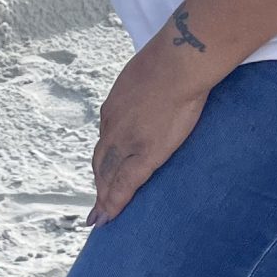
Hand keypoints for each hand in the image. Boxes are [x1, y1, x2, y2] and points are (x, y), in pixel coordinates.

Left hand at [89, 38, 213, 228]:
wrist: (179, 62)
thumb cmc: (172, 59)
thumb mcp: (146, 72)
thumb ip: (144, 89)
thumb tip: (156, 89)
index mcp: (114, 107)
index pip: (106, 140)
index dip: (104, 159)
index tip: (102, 172)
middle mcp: (113, 126)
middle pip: (101, 161)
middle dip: (99, 182)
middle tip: (97, 203)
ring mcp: (126, 141)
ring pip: (107, 175)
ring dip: (102, 197)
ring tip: (100, 217)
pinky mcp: (145, 153)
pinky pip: (125, 184)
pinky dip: (114, 202)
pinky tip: (108, 216)